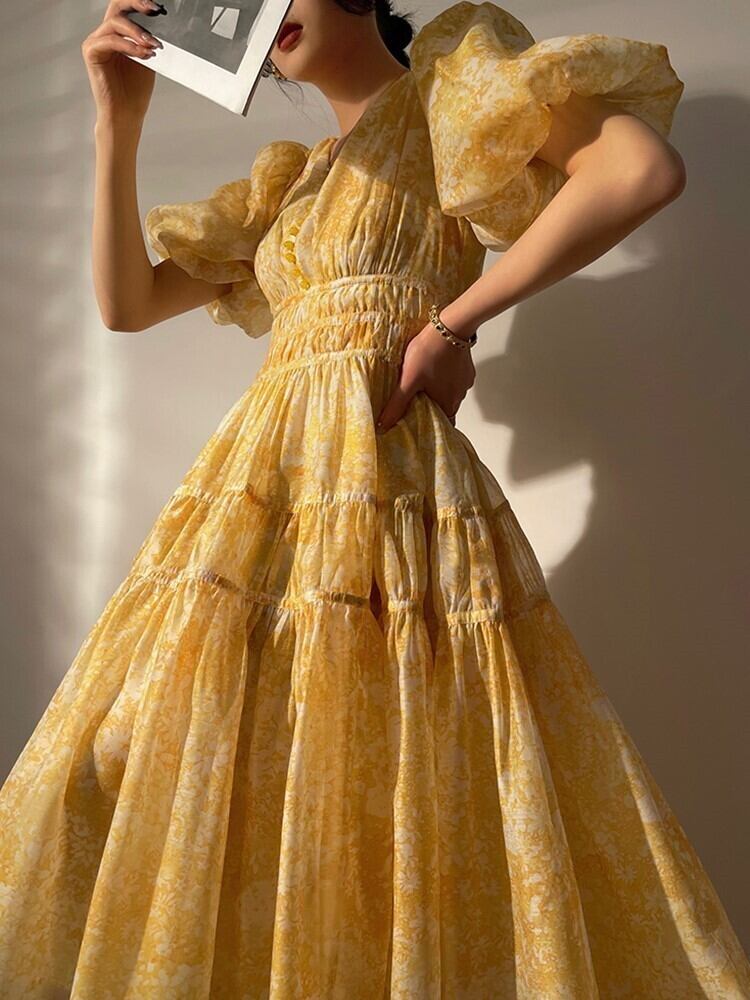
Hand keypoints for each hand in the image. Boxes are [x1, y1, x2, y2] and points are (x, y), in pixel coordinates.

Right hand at [82, 0, 164, 125]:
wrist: (126, 114)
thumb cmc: (135, 91)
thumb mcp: (148, 59)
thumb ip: (149, 40)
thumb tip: (162, 23)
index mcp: (119, 35)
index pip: (126, 9)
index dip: (140, 3)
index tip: (158, 7)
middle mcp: (105, 35)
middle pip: (117, 7)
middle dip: (136, 4)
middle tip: (154, 10)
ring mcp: (96, 42)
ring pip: (115, 22)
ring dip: (137, 31)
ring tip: (152, 44)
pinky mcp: (91, 52)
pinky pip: (110, 40)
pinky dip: (128, 45)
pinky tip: (142, 54)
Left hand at [376, 318, 475, 431]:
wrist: (449, 326)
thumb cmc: (429, 352)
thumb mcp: (408, 380)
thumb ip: (396, 404)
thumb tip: (383, 425)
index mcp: (448, 403)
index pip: (442, 424)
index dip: (431, 424)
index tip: (419, 421)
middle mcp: (459, 395)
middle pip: (445, 408)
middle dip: (432, 406)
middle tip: (416, 399)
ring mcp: (465, 381)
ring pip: (450, 393)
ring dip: (438, 390)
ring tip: (423, 381)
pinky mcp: (467, 367)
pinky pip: (455, 378)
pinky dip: (445, 377)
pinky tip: (434, 367)